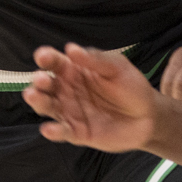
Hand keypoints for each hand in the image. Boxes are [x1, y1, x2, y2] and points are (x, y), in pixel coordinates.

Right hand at [26, 43, 160, 151]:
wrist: (149, 116)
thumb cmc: (131, 87)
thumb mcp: (116, 68)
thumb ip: (95, 60)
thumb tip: (71, 48)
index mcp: (74, 71)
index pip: (55, 62)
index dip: (46, 58)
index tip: (43, 56)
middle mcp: (66, 91)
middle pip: (46, 85)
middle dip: (40, 82)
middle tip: (42, 79)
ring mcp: (70, 112)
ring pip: (47, 107)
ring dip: (38, 102)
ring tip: (33, 96)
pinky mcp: (76, 133)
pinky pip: (62, 132)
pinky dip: (53, 131)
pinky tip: (48, 129)